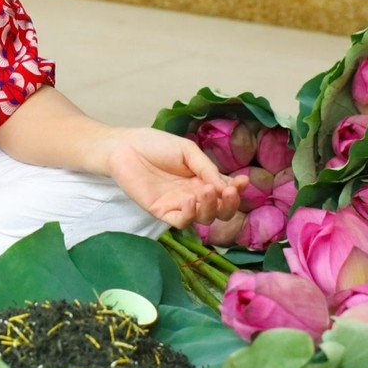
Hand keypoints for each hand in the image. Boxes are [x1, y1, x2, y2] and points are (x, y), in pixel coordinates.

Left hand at [100, 128, 246, 228]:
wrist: (125, 147)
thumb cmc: (155, 145)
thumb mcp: (187, 150)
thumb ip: (206, 167)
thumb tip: (226, 186)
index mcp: (202, 179)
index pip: (225, 191)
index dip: (236, 190)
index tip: (242, 182)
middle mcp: (194, 195)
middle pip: (220, 211)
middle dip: (229, 204)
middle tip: (228, 192)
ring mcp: (178, 205)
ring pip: (203, 218)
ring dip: (211, 208)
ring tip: (207, 191)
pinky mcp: (162, 211)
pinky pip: (181, 222)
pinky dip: (190, 215)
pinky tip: (190, 200)